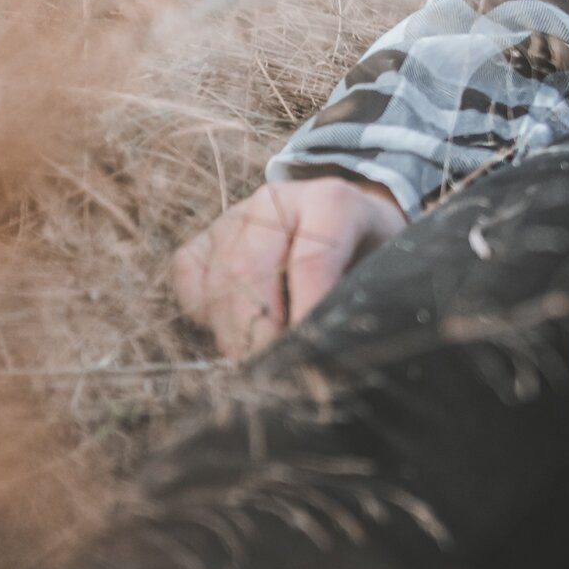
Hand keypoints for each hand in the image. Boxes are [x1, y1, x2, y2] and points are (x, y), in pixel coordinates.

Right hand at [169, 177, 407, 357]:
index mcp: (330, 200)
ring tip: (260, 357)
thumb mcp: (380, 266)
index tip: (308, 351)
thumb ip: (356, 295)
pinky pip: (189, 282)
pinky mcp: (203, 238)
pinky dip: (206, 314)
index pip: (310, 260)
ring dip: (234, 331)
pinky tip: (234, 328)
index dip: (306, 311)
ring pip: (217, 281)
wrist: (341, 219)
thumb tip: (331, 345)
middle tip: (275, 368)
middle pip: (251, 270)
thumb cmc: (366, 250)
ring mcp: (233, 218)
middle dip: (261, 329)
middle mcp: (275, 201)